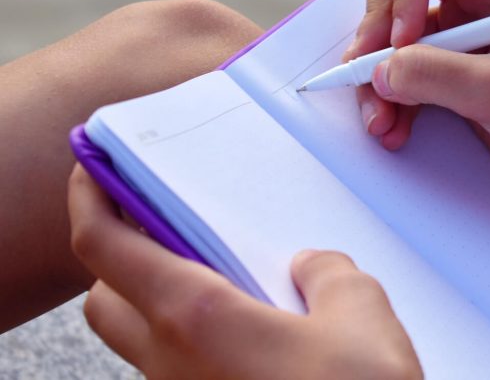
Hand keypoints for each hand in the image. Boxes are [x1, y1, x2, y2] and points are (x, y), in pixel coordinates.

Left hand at [67, 165, 421, 379]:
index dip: (90, 197)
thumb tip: (312, 268)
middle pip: (105, 298)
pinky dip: (194, 339)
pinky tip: (255, 331)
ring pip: (140, 340)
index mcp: (196, 319)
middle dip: (120, 256)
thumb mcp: (361, 312)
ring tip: (224, 277)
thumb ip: (330, 273)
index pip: (105, 247)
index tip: (93, 168)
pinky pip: (179, 370)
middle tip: (165, 225)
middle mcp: (173, 364)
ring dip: (158, 301)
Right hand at [346, 0, 489, 210]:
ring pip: (384, 32)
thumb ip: (436, 75)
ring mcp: (456, 30)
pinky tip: (393, 127)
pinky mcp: (447, 66)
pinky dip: (384, 96)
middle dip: (375, 37)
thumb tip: (380, 71)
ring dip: (373, 76)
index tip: (403, 43)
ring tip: (381, 121)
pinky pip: (394, 68)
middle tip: (372, 80)